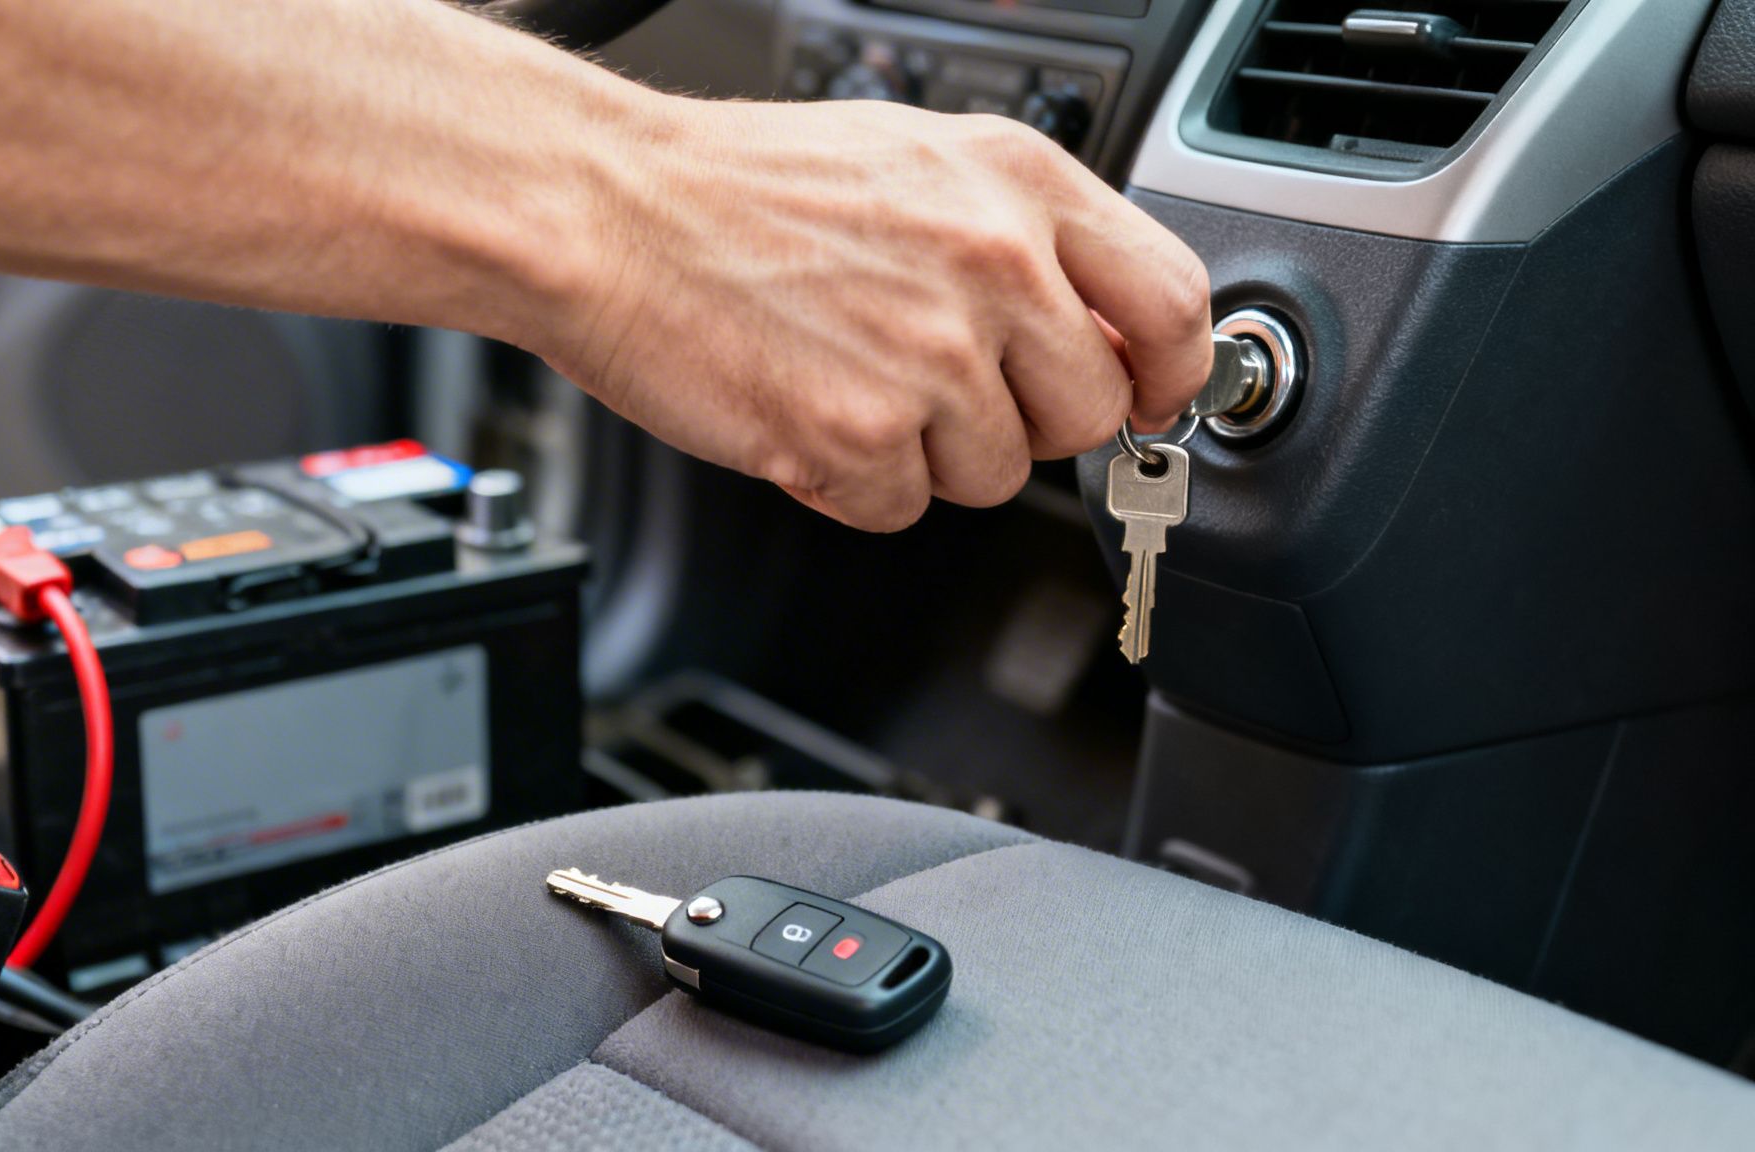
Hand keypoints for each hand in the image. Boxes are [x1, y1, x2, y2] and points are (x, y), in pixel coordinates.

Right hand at [539, 95, 1210, 531]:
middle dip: (1021, 421)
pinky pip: (901, 509)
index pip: (1173, 304)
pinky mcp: (857, 438)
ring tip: (847, 376)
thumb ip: (1023, 237)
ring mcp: (929, 359)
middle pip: (1085, 416)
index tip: (1143, 396)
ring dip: (926, 454)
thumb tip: (1098, 331)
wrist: (603, 212)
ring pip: (993, 476)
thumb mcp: (917, 162)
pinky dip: (851, 483)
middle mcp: (992, 266)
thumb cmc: (738, 187)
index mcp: (1018, 184)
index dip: (1168, 373)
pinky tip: (802, 410)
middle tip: (939, 384)